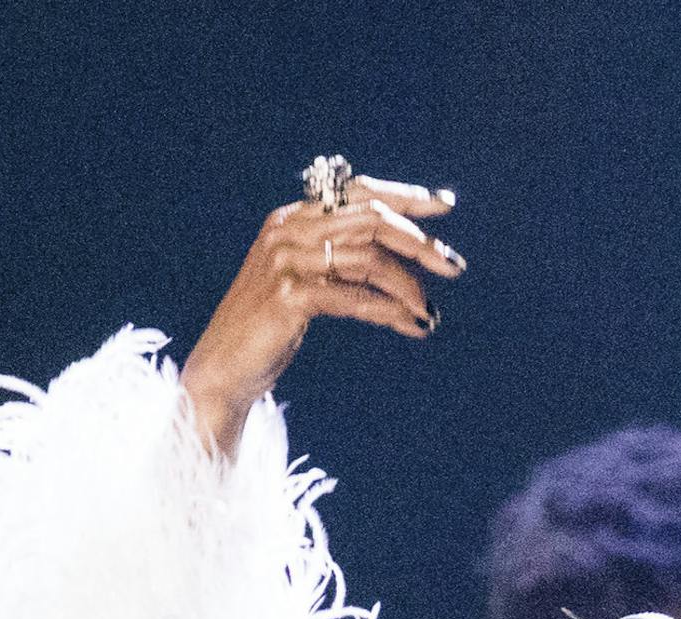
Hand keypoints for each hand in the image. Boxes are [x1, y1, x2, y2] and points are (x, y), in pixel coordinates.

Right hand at [181, 175, 464, 453]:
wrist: (226, 364)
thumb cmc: (274, 323)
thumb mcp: (313, 280)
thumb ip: (347, 258)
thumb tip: (412, 253)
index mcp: (294, 217)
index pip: (358, 192)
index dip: (405, 195)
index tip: (446, 203)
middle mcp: (288, 229)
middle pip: (371, 220)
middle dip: (419, 242)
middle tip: (454, 266)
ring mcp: (285, 261)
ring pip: (368, 259)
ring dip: (409, 286)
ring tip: (430, 311)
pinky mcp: (288, 296)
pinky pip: (355, 297)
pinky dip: (390, 312)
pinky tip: (413, 327)